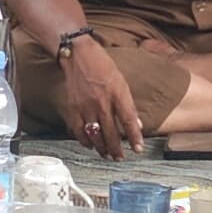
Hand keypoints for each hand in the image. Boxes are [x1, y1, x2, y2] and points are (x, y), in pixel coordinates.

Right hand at [57, 34, 146, 159]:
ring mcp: (86, 106)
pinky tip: (90, 145)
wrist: (78, 54)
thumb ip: (128, 104)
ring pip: (95, 135)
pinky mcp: (73, 108)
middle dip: (117, 149)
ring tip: (107, 155)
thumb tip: (136, 125)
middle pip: (111, 132)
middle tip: (120, 157)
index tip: (138, 149)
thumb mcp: (122, 81)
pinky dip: (85, 141)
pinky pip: (79, 130)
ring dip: (102, 148)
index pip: (128, 120)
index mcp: (117, 93)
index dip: (134, 137)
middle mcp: (102, 102)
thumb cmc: (102, 65)